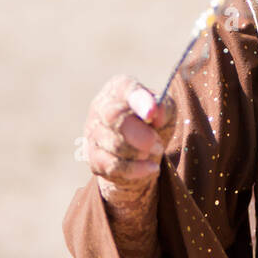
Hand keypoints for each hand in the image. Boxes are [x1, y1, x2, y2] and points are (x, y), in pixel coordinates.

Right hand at [84, 75, 176, 200]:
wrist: (142, 152)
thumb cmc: (153, 123)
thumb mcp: (166, 111)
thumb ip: (164, 107)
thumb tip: (155, 113)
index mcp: (119, 88)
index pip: (124, 88)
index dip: (140, 101)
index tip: (152, 114)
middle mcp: (101, 106)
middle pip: (114, 118)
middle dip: (142, 136)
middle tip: (158, 144)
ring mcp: (93, 132)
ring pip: (114, 145)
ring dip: (140, 153)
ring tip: (156, 151)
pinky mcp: (92, 156)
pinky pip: (112, 165)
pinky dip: (135, 169)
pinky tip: (151, 167)